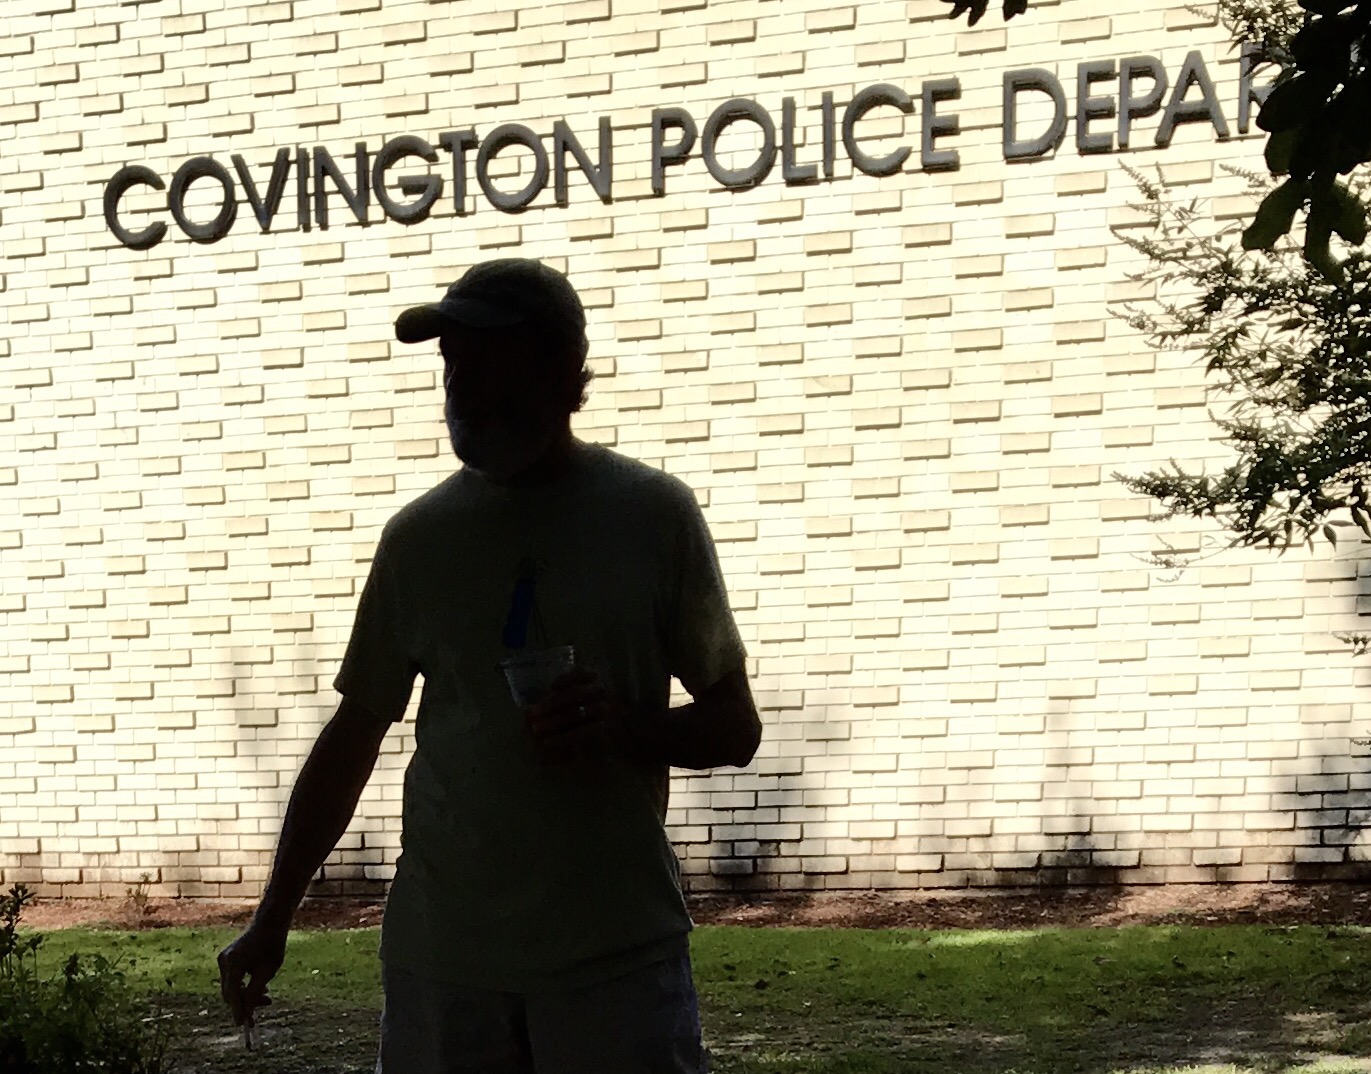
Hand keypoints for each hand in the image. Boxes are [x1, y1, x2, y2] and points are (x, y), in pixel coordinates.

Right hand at [217, 918, 285, 1039]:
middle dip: (246, 1002)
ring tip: (267, 994)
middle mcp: (224, 961)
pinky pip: (233, 979)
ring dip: (247, 994)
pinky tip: (261, 986)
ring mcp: (223, 960)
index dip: (238, 1010)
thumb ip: (256, 991)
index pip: (233, 994)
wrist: (269, 924)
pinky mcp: (226, 959)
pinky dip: (244, 985)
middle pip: (230, 992)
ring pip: (232, 987)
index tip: (244, 1024)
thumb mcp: (268, 970)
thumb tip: (247, 1011)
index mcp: (234, 963)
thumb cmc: (271, 945)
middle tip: (267, 1004)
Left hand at [524, 666, 635, 763]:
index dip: (566, 678)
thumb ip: (576, 703)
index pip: (582, 674)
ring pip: (574, 714)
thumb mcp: (598, 707)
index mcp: (602, 686)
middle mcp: (605, 695)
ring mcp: (607, 713)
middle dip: (551, 704)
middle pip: (574, 695)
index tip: (552, 686)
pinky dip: (562, 738)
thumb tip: (544, 708)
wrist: (636, 742)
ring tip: (537, 730)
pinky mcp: (606, 731)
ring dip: (552, 722)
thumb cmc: (613, 724)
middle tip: (533, 714)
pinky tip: (549, 743)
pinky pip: (579, 733)